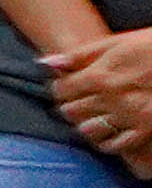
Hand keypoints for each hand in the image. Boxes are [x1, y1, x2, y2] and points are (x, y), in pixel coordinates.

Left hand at [50, 25, 151, 165]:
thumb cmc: (151, 46)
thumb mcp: (117, 42)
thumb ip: (81, 55)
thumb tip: (46, 63)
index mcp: (100, 75)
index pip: (61, 90)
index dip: (59, 88)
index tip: (65, 86)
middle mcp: (110, 98)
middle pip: (71, 111)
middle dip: (69, 106)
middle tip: (76, 102)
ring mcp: (128, 116)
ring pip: (88, 130)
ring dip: (84, 124)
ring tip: (90, 117)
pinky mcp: (146, 129)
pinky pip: (115, 144)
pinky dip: (106, 141)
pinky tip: (106, 133)